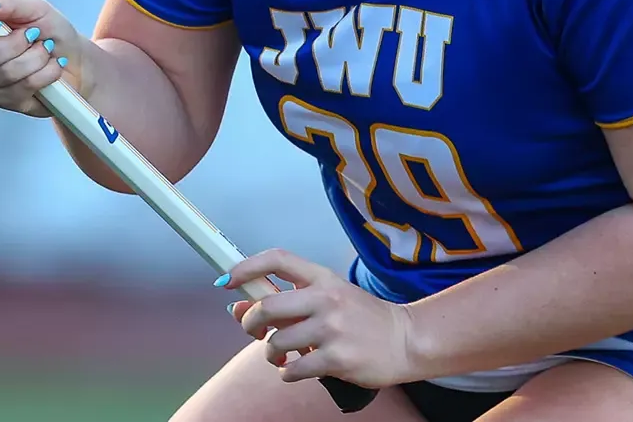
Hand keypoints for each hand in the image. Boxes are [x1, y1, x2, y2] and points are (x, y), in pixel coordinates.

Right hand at [0, 0, 84, 116]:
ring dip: (35, 58)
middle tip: (34, 36)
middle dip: (16, 44)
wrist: (75, 60)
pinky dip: (45, 74)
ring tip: (46, 51)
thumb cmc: (51, 31)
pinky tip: (51, 67)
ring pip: (4, 74)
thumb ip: (9, 4)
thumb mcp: (35, 8)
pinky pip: (21, 89)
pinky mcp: (5, 101)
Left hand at [224, 248, 420, 388]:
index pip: (278, 260)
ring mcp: (332, 330)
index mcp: (324, 279)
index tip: (226, 279)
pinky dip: (287, 372)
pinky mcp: (337, 359)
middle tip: (253, 330)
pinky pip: (292, 370)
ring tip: (282, 355)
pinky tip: (298, 369)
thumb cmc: (364, 319)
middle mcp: (327, 300)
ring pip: (276, 343)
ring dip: (271, 354)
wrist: (406, 340)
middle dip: (250, 322)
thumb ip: (289, 301)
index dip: (245, 267)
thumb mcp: (330, 298)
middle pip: (267, 307)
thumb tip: (238, 305)